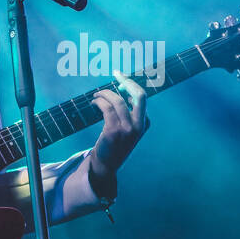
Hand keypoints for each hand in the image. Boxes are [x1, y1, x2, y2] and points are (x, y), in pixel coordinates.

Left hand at [88, 69, 148, 196]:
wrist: (106, 165)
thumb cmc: (115, 144)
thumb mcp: (128, 130)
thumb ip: (129, 113)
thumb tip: (123, 90)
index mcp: (145, 124)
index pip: (141, 97)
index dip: (130, 85)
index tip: (120, 78)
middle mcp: (139, 126)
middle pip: (140, 95)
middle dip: (128, 81)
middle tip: (117, 74)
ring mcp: (127, 129)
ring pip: (118, 101)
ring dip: (105, 93)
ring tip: (97, 95)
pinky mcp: (114, 131)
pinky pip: (107, 108)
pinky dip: (99, 102)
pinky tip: (94, 102)